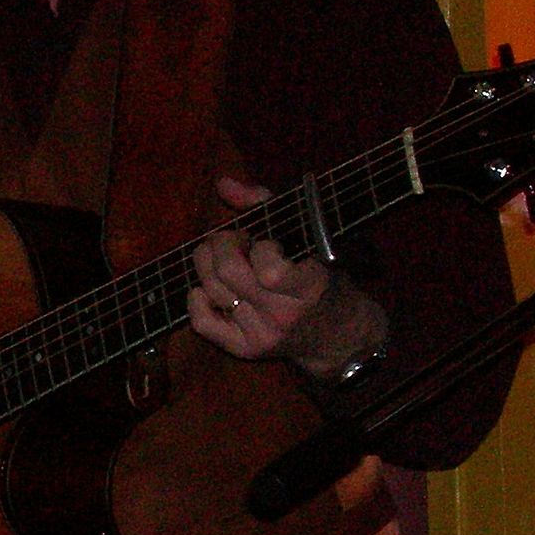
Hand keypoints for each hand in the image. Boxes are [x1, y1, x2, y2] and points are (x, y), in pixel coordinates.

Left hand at [189, 176, 387, 381]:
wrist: (337, 334)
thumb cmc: (320, 274)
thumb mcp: (306, 233)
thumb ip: (264, 203)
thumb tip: (221, 184)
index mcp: (308, 286)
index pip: (269, 269)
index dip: (259, 246)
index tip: (266, 241)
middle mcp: (283, 315)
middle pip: (228, 273)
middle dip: (222, 243)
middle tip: (233, 239)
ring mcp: (262, 335)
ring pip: (211, 290)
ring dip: (207, 263)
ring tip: (224, 257)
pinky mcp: (245, 349)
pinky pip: (201, 322)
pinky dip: (197, 298)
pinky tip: (211, 288)